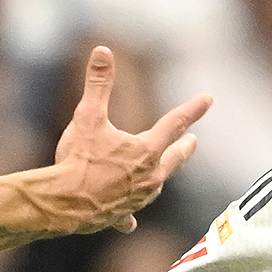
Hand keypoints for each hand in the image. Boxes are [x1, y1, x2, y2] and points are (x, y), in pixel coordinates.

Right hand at [35, 45, 208, 234]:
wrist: (62, 203)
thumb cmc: (77, 160)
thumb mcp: (87, 116)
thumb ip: (98, 83)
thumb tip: (102, 50)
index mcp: (146, 150)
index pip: (175, 122)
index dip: (192, 108)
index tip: (208, 99)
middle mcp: (149, 176)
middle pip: (175, 159)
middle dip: (184, 149)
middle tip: (192, 142)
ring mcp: (137, 200)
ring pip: (156, 186)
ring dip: (160, 177)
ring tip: (160, 173)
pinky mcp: (120, 217)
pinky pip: (128, 217)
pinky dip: (129, 216)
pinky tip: (130, 222)